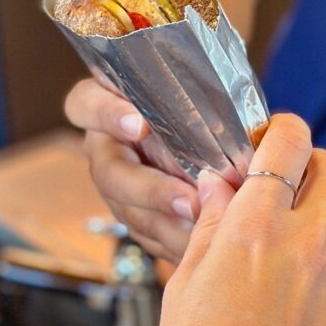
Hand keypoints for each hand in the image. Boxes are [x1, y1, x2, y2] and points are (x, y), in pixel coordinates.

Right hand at [64, 78, 198, 263]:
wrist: (201, 122)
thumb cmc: (193, 92)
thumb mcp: (187, 83)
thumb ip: (191, 88)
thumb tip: (240, 101)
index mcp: (106, 102)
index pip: (85, 103)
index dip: (107, 115)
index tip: (140, 126)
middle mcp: (105, 144)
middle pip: (108, 172)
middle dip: (150, 190)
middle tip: (188, 199)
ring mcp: (116, 182)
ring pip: (126, 210)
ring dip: (165, 223)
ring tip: (202, 226)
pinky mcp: (132, 212)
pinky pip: (145, 233)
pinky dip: (171, 240)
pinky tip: (199, 242)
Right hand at [157, 113, 325, 325]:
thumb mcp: (185, 282)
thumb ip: (209, 223)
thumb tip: (216, 183)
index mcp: (255, 230)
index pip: (289, 144)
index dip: (284, 129)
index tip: (274, 136)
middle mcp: (305, 248)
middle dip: (315, 166)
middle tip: (294, 180)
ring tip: (315, 227)